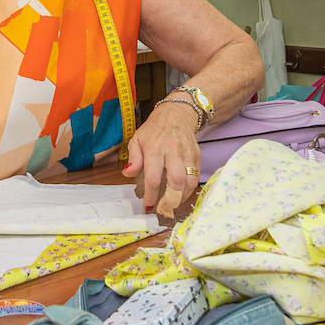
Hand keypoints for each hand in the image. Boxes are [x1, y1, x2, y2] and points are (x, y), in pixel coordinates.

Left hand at [122, 102, 200, 217]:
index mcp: (155, 148)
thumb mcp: (137, 140)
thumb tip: (127, 174)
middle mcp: (173, 151)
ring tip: (172, 205)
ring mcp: (187, 154)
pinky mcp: (197, 156)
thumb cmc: (154, 130)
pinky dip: (190, 190)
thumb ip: (133, 159)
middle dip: (170, 200)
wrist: (177, 114)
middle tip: (163, 210)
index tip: (147, 206)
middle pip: (176, 181)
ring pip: (189, 181)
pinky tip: (181, 195)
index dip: (151, 195)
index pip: (153, 177)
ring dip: (181, 197)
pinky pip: (196, 177)